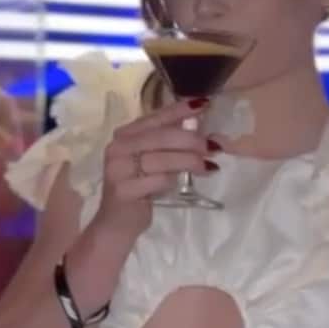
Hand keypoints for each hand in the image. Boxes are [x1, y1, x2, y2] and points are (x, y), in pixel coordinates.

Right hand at [93, 98, 214, 238]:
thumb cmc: (139, 189)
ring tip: (208, 166)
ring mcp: (118, 169)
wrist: (116, 223)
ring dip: (189, 161)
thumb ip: (168, 144)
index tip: (203, 104)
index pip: (155, 117)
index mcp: (125, 135)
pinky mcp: (123, 190)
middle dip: (191, 140)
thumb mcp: (151, 161)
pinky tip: (183, 183)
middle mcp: (118, 147)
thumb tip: (200, 128)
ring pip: (161, 158)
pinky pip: (157, 180)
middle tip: (212, 147)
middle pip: (161, 137)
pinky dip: (172, 180)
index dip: (179, 110)